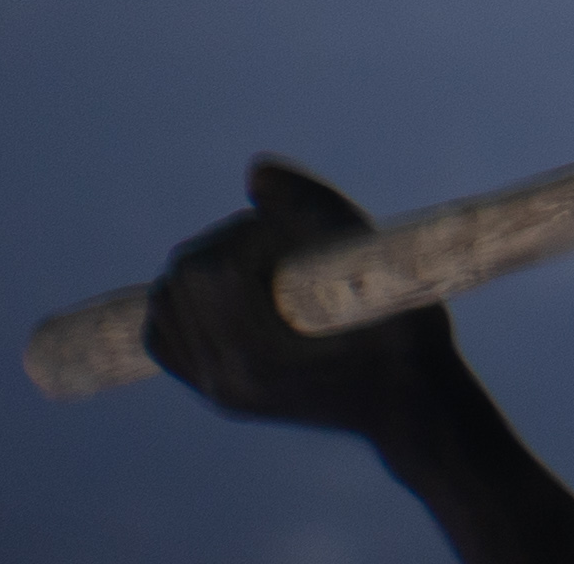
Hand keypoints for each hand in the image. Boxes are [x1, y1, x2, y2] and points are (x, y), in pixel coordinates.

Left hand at [145, 160, 484, 446]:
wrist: (409, 404)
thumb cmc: (406, 331)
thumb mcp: (375, 260)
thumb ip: (313, 209)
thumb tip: (254, 169)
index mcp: (260, 356)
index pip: (210, 268)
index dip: (248, 230)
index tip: (293, 230)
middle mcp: (226, 378)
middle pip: (180, 281)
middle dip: (224, 244)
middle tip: (281, 243)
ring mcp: (216, 389)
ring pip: (164, 305)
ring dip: (204, 270)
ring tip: (261, 264)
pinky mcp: (218, 391)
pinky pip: (165, 337)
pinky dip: (186, 302)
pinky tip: (231, 291)